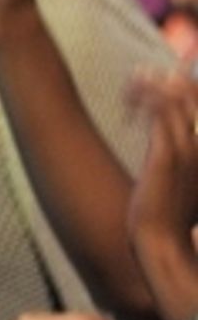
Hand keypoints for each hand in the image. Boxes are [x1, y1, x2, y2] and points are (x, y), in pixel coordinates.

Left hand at [125, 67, 197, 260]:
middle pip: (193, 94)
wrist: (165, 243)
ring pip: (173, 99)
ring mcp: (188, 150)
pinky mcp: (166, 156)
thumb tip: (182, 148)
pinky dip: (143, 100)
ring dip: (149, 86)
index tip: (165, 79)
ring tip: (131, 86)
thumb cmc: (175, 217)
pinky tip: (129, 104)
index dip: (187, 85)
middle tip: (141, 76)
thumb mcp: (192, 184)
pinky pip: (158, 114)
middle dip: (167, 80)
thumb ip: (193, 162)